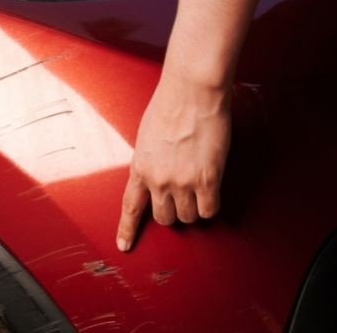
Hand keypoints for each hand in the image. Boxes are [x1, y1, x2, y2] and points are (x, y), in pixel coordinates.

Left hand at [116, 71, 231, 251]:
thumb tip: (157, 175)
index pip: (131, 207)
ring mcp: (182, 182)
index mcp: (140, 168)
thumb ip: (150, 161)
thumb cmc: (171, 104)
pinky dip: (212, 205)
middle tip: (183, 198)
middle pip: (164, 218)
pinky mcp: (206, 179)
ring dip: (195, 208)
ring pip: (188, 217)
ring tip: (200, 188)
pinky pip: (209, 210)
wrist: (192, 91)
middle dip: (174, 213)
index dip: (127, 230)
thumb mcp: (147, 136)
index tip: (124, 245)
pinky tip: (212, 191)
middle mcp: (158, 180)